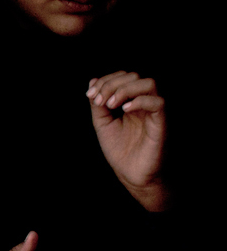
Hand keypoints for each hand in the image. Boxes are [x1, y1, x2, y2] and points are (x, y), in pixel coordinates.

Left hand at [87, 72, 167, 210]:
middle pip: (134, 76)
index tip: (90, 95)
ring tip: (110, 105)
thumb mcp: (102, 123)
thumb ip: (97, 104)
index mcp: (130, 101)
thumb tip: (93, 81)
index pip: (123, 77)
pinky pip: (158, 103)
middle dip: (112, 84)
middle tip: (99, 101)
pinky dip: (140, 101)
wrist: (131, 174)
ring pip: (149, 83)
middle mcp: (143, 103)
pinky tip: (124, 110)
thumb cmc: (119, 150)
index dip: (105, 80)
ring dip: (125, 89)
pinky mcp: (161, 123)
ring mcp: (153, 112)